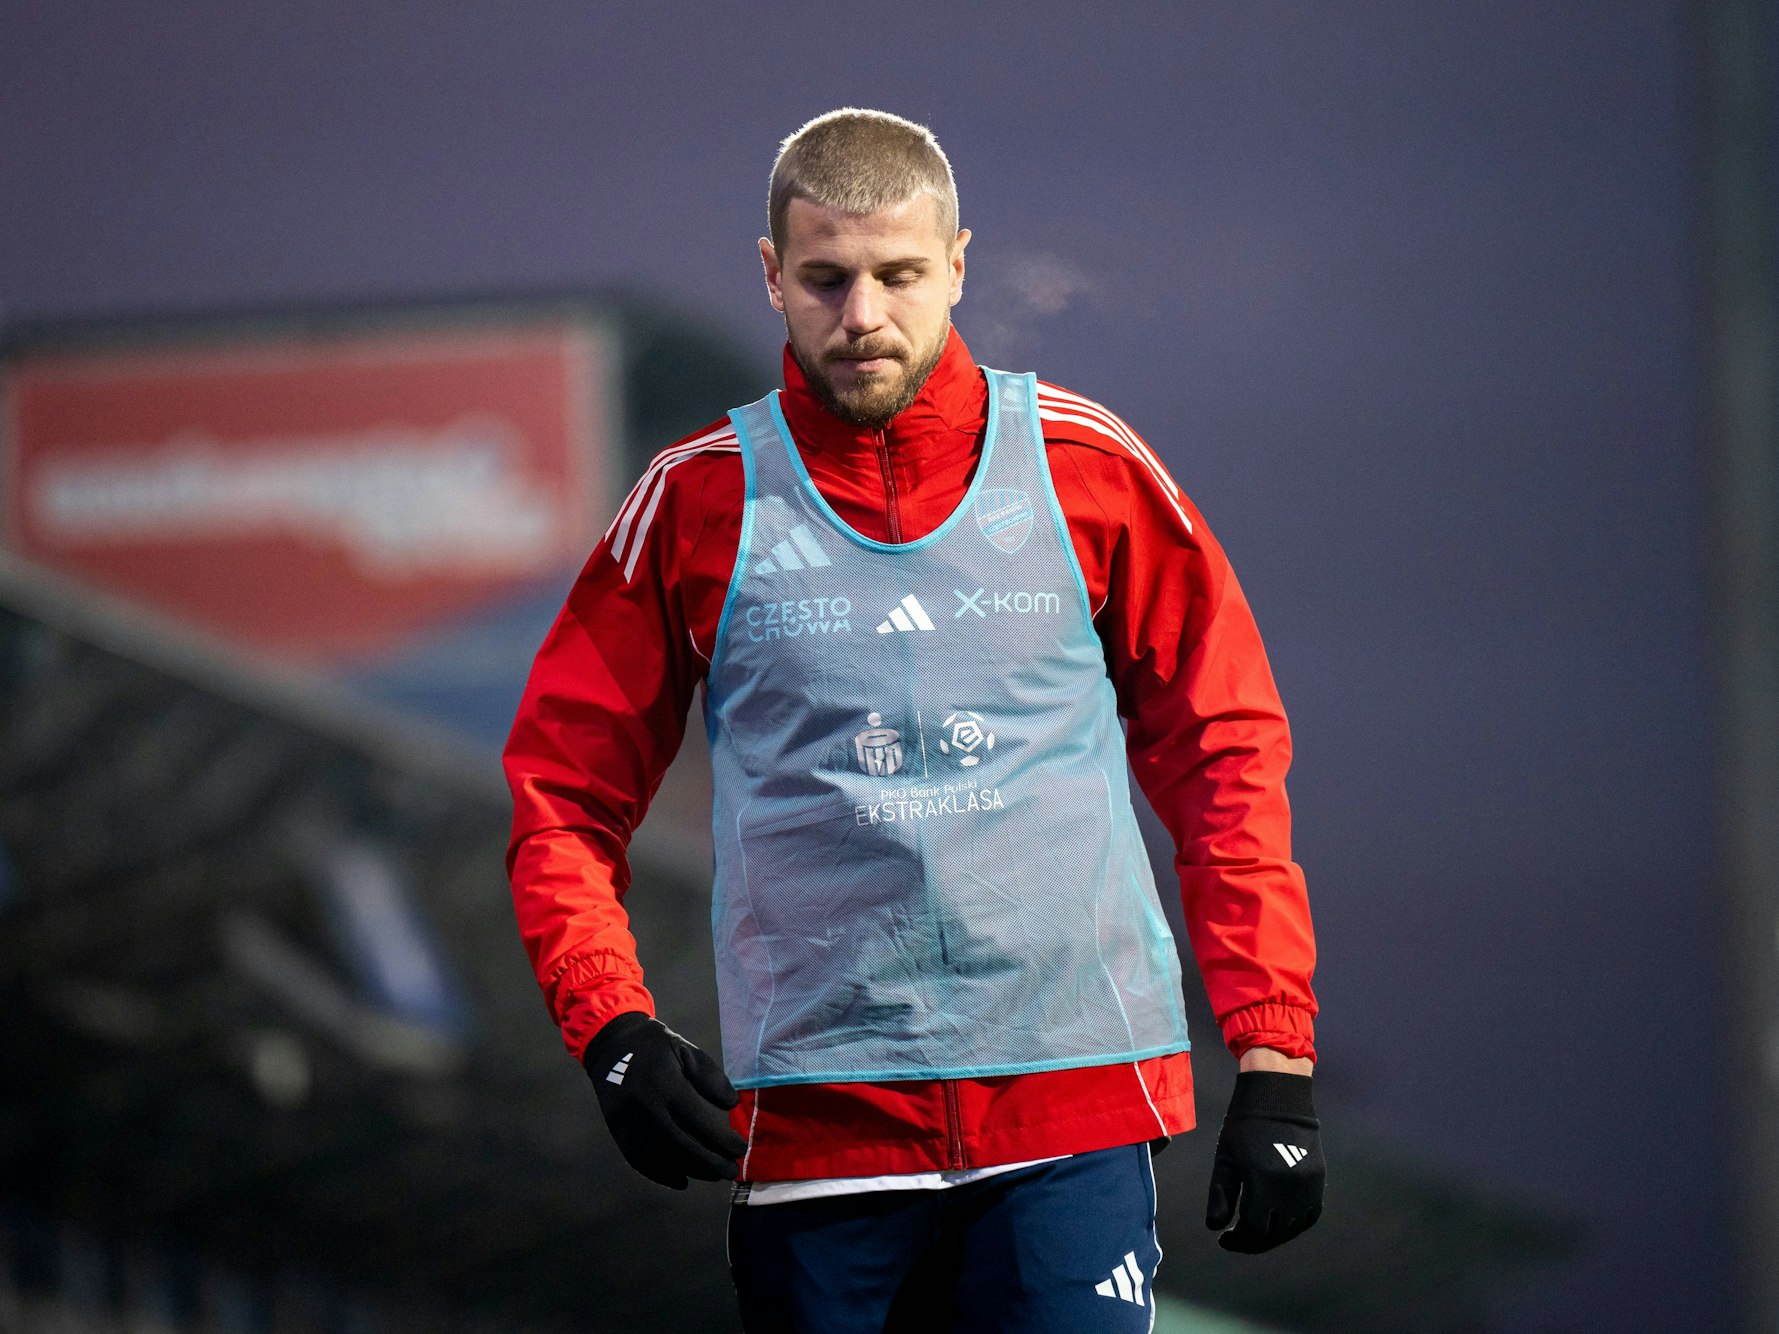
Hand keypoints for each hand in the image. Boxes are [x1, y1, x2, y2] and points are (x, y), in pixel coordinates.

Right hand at [583, 1011, 747, 1188]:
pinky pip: (638, 1159)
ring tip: (713, 1175)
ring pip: (660, 1156)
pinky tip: (681, 1180)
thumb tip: (731, 1105)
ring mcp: (627, 1120)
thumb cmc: (656, 1046)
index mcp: (664, 1081)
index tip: (740, 1149)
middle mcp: (644, 1104)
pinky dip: (660, 1174)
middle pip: (679, 1144)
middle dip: (709, 1162)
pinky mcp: (616, 1129)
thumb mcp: (686, 1049)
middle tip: (731, 1171)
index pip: (698, 1118)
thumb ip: (709, 1076)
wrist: (611, 1044)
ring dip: (689, 1170)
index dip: (721, 1138)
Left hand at [1205, 1070, 1323, 1252]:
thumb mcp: (1226, 1158)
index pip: (1252, 1229)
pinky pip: (1310, 1216)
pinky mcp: (1318, 1181)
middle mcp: (1289, 1190)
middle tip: (1237, 1238)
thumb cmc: (1244, 1126)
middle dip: (1253, 1241)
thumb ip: (1221, 1195)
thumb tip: (1214, 1228)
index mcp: (1263, 1183)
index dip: (1237, 1240)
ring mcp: (1307, 1187)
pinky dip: (1294, 1225)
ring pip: (1292, 1228)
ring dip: (1273, 1236)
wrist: (1278, 1097)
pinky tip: (1279, 1223)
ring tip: (1256, 1232)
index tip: (1224, 1239)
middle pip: (1273, 1234)